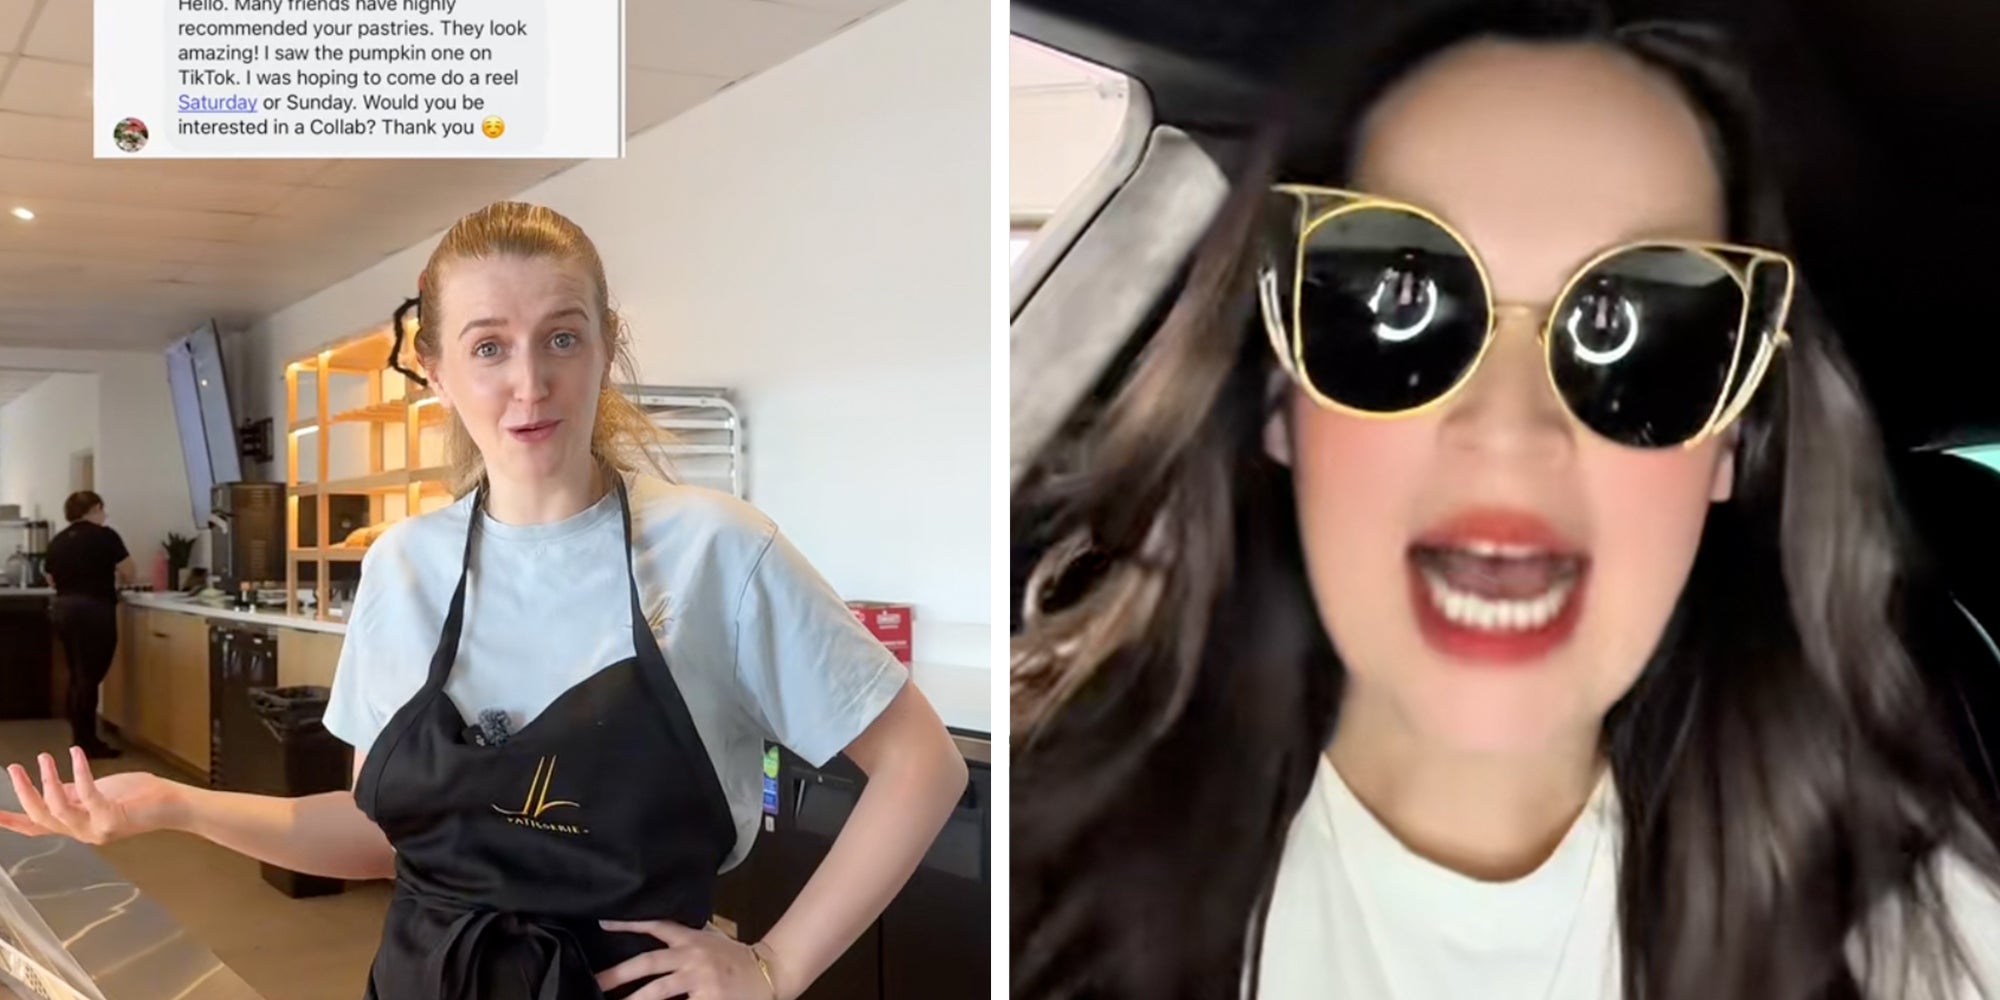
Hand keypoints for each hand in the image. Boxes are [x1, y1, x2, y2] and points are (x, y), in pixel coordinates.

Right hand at [0, 747, 178, 843]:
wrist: (173, 804)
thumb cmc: (139, 797)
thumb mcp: (98, 794)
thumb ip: (73, 795)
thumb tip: (51, 786)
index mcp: (77, 826)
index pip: (37, 828)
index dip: (12, 821)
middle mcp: (83, 832)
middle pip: (40, 817)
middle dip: (24, 792)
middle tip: (14, 768)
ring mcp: (96, 829)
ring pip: (57, 809)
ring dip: (47, 780)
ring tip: (43, 757)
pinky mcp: (111, 818)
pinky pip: (86, 793)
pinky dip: (78, 772)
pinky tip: (75, 753)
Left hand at [596, 920, 779, 999]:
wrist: (769, 972)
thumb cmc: (735, 959)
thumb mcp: (711, 941)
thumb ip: (686, 939)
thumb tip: (657, 934)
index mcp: (691, 940)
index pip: (657, 926)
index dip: (630, 924)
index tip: (604, 924)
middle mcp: (692, 957)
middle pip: (648, 962)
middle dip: (619, 974)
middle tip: (597, 982)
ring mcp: (700, 980)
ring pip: (659, 990)